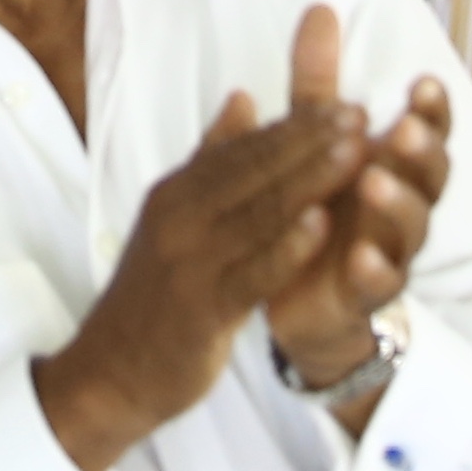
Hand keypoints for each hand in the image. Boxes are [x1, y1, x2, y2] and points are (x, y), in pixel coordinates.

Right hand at [34, 79, 369, 470]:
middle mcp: (178, 218)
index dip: (296, 125)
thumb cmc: (155, 294)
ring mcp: (188, 263)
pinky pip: (250, 273)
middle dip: (310, 141)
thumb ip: (211, 160)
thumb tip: (243, 98)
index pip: (243, 148)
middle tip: (360, 116)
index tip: (344, 105)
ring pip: (258, 214)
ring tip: (356, 154)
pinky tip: (323, 226)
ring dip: (309, 180)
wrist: (111, 372)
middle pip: (253, 171)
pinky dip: (286, 248)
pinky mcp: (200, 310)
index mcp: (176, 193)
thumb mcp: (175, 217)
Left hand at [263, 1, 450, 397]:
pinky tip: (358, 253)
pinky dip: (373, 268)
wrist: (301, 300)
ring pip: (411, 228)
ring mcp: (388, 251)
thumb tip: (318, 9)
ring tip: (372, 181)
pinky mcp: (364, 295)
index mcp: (392, 164)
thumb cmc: (321, 209)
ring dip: (397, 203)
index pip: (427, 131)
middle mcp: (400, 206)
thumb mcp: (314, 142)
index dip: (432, 110)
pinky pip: (379, 284)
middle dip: (423, 150)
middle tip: (405, 129)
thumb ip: (318, 84)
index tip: (424, 83)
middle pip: (431, 176)